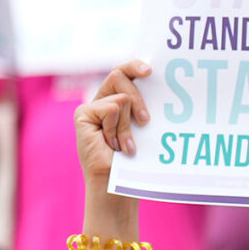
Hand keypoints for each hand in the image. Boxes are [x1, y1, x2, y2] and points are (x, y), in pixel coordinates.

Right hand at [71, 61, 150, 182]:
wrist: (117, 183)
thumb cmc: (134, 161)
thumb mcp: (144, 130)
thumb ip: (144, 109)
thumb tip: (165, 91)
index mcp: (118, 100)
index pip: (124, 72)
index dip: (134, 66)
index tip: (150, 71)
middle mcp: (103, 100)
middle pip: (120, 76)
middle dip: (139, 98)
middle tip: (145, 121)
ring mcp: (92, 107)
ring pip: (121, 98)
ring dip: (128, 125)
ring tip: (125, 145)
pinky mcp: (83, 114)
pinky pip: (111, 108)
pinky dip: (117, 128)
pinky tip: (112, 144)